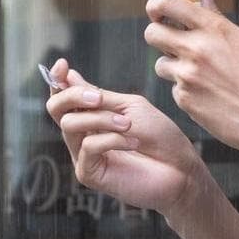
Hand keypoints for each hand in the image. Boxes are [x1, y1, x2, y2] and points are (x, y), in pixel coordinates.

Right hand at [44, 59, 206, 216]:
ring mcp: (84, 154)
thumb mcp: (131, 107)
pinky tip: (133, 143)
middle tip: (98, 97)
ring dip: (102, 119)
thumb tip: (68, 75)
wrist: (181, 167)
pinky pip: (87, 147)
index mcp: (94, 115)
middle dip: (74, 96)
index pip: (64, 97)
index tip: (63, 64)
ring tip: (129, 125)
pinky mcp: (88, 173)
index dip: (57, 80)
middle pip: (56, 109)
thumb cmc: (161, 136)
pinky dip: (112, 139)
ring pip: (71, 125)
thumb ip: (100, 96)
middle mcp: (84, 133)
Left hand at [144, 0, 238, 153]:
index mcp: (214, 29)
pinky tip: (209, 94)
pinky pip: (173, 88)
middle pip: (151, 33)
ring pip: (160, 63)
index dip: (156, 6)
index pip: (167, 3)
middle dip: (159, 36)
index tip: (160, 14)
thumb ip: (216, 17)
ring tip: (201, 75)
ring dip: (174, 67)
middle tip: (173, 43)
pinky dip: (186, 90)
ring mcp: (187, 76)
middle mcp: (196, 49)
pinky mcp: (183, 99)